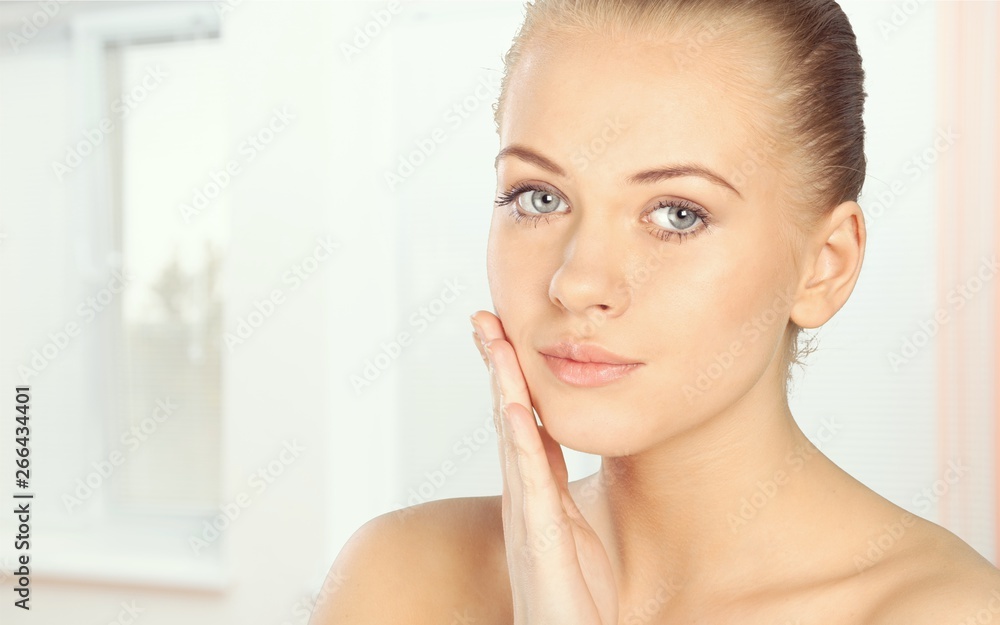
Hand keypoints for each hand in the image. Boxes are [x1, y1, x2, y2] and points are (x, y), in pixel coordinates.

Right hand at [470, 310, 618, 624]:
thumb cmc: (573, 597)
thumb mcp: (572, 532)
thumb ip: (560, 492)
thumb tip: (557, 452)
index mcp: (537, 493)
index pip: (522, 421)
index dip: (511, 377)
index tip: (503, 334)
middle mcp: (525, 498)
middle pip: (507, 417)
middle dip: (496, 366)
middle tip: (484, 318)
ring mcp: (528, 516)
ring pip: (513, 439)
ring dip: (503, 388)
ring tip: (496, 343)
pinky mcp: (540, 539)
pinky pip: (531, 483)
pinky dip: (521, 443)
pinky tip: (516, 409)